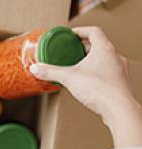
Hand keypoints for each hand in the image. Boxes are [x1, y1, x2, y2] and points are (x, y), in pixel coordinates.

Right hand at [30, 26, 141, 146]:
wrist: (118, 109)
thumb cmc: (100, 90)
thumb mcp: (69, 78)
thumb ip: (51, 72)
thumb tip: (37, 68)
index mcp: (104, 49)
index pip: (93, 31)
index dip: (81, 31)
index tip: (71, 35)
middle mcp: (115, 57)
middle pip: (98, 46)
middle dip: (83, 48)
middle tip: (71, 52)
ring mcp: (119, 70)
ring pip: (104, 60)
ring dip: (91, 62)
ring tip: (78, 68)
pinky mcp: (119, 84)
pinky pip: (107, 74)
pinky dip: (97, 74)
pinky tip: (88, 83)